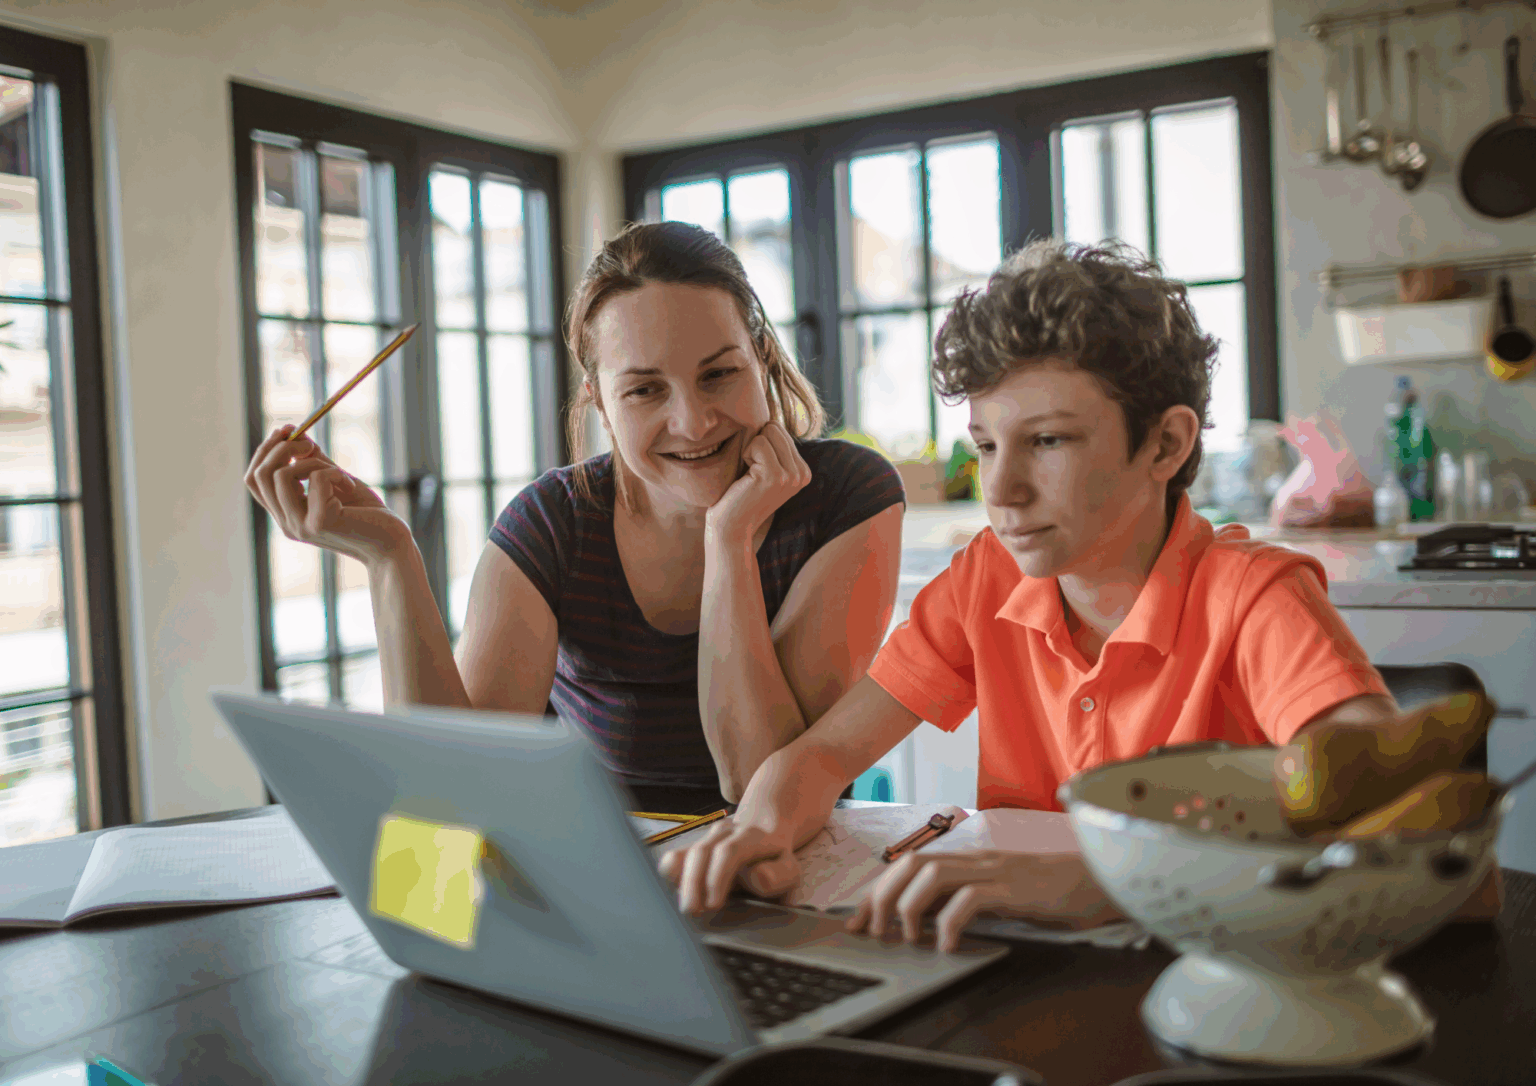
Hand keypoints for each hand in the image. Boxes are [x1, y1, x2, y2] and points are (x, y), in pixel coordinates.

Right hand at [244, 424, 410, 566]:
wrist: (392, 544)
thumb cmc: (367, 514)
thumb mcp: (336, 481)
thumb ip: (315, 461)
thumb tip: (298, 434)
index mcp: (286, 515)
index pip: (254, 480)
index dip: (265, 451)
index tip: (287, 431)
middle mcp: (287, 524)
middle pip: (259, 475)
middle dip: (281, 447)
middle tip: (309, 442)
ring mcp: (300, 526)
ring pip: (282, 475)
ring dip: (313, 461)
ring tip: (339, 473)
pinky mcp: (320, 523)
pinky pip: (315, 479)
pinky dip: (335, 473)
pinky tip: (350, 487)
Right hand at [657, 818, 803, 915]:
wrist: (766, 829)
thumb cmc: (775, 860)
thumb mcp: (789, 869)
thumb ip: (778, 875)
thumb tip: (756, 877)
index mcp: (752, 836)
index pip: (730, 851)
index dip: (717, 877)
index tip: (713, 905)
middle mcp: (727, 832)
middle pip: (702, 851)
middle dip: (694, 883)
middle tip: (692, 912)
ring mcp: (709, 837)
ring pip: (687, 853)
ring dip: (682, 882)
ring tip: (684, 908)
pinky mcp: (696, 846)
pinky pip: (678, 855)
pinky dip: (670, 873)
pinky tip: (669, 891)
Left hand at [704, 421, 811, 547]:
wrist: (730, 525)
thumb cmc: (739, 494)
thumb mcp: (763, 467)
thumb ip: (773, 445)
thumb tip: (768, 410)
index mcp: (803, 470)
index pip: (779, 429)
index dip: (759, 444)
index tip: (755, 470)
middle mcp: (802, 473)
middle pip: (775, 427)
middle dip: (756, 444)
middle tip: (750, 472)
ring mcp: (791, 475)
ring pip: (768, 432)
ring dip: (750, 450)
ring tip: (748, 475)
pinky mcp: (775, 476)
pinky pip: (758, 443)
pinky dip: (745, 456)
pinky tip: (745, 479)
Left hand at [846, 850, 1122, 952]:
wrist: (1106, 880)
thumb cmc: (1060, 892)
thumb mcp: (1006, 894)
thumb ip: (972, 898)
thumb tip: (933, 921)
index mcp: (972, 860)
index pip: (910, 864)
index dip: (877, 890)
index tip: (857, 921)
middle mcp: (977, 859)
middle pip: (911, 863)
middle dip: (880, 896)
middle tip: (871, 933)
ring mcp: (995, 870)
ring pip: (931, 873)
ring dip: (908, 906)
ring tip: (905, 940)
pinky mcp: (1014, 887)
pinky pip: (969, 898)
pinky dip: (949, 922)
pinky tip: (947, 946)